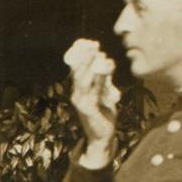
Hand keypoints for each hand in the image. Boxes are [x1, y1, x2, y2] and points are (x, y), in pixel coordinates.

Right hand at [63, 38, 119, 160]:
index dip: (81, 57)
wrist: (102, 137)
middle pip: (78, 73)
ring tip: (100, 55)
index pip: (76, 70)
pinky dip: (98, 80)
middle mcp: (76, 95)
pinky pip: (93, 92)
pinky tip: (105, 71)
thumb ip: (103, 81)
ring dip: (91, 66)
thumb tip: (105, 64)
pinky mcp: (88, 110)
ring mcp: (80, 103)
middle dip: (85, 58)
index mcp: (79, 91)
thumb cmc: (103, 115)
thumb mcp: (103, 94)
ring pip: (83, 81)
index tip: (89, 44)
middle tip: (95, 46)